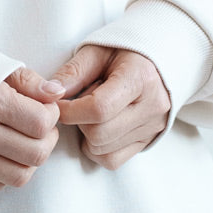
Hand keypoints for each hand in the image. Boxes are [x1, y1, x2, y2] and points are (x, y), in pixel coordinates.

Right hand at [0, 67, 60, 189]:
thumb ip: (29, 81)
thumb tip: (57, 94)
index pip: (41, 123)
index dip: (51, 115)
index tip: (43, 106)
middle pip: (36, 154)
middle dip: (47, 140)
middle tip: (39, 126)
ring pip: (20, 176)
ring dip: (30, 161)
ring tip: (25, 142)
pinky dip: (8, 171)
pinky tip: (4, 152)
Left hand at [39, 44, 171, 169]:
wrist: (162, 59)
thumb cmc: (125, 53)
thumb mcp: (97, 51)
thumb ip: (73, 72)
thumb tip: (51, 94)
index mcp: (140, 78)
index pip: (99, 109)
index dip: (70, 110)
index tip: (59, 103)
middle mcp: (152, 107)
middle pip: (98, 134)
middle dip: (79, 122)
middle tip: (81, 103)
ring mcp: (153, 127)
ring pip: (102, 150)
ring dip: (87, 135)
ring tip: (95, 111)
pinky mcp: (148, 141)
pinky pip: (112, 160)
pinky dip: (97, 149)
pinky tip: (100, 127)